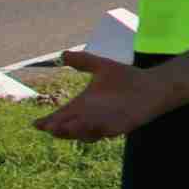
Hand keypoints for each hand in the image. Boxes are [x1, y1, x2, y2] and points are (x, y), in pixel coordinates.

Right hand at [36, 50, 168, 140]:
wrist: (153, 85)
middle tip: (48, 126)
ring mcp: (104, 124)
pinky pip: (104, 133)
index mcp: (83, 106)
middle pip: (69, 129)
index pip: (61, 117)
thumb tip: (63, 54)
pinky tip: (88, 125)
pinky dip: (95, 130)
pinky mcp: (119, 128)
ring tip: (63, 127)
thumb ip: (83, 61)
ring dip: (74, 131)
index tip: (35, 124)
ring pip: (85, 134)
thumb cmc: (127, 78)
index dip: (48, 122)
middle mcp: (91, 118)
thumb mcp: (102, 67)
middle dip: (59, 129)